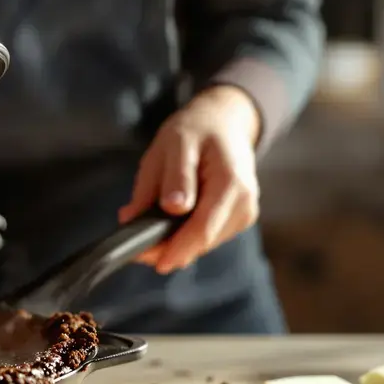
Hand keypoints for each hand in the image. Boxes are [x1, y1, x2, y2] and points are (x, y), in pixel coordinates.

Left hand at [117, 85, 261, 273]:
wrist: (224, 123)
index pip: (203, 228)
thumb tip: (141, 217)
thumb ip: (166, 181)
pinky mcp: (238, 218)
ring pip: (204, 242)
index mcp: (231, 182)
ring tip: (150, 231)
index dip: (176, 249)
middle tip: (139, 252)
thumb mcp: (174, 144)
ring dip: (177, 242)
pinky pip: (208, 235)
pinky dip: (187, 234)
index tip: (151, 260)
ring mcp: (244, 212)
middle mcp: (245, 202)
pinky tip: (170, 225)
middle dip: (170, 248)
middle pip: (204, 240)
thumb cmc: (196, 130)